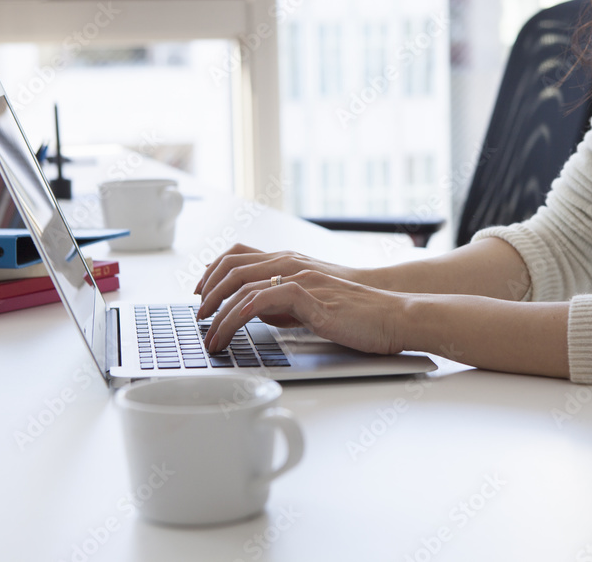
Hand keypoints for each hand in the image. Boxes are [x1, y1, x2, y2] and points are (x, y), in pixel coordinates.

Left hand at [202, 269, 408, 355]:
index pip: (238, 257)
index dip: (212, 273)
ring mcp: (301, 279)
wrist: (393, 314)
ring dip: (221, 313)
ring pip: (245, 286)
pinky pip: (268, 299)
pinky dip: (244, 313)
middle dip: (208, 294)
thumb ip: (281, 304)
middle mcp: (292, 265)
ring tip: (211, 336)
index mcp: (290, 263)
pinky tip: (235, 327)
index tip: (200, 295)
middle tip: (198, 319)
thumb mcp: (310, 304)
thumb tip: (254, 311)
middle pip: (233, 268)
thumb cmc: (357, 313)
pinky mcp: (312, 298)